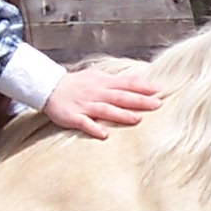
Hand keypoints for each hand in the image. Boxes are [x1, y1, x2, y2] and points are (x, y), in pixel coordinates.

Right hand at [42, 64, 161, 138]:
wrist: (50, 87)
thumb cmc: (76, 84)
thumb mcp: (97, 76)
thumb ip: (115, 81)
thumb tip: (135, 81)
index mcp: (103, 83)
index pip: (127, 83)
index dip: (143, 86)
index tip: (160, 89)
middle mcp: (97, 93)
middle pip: (121, 96)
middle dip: (139, 100)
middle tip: (157, 104)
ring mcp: (85, 105)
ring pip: (106, 110)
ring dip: (121, 114)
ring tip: (137, 119)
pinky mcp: (73, 116)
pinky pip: (85, 123)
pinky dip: (94, 128)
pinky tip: (104, 134)